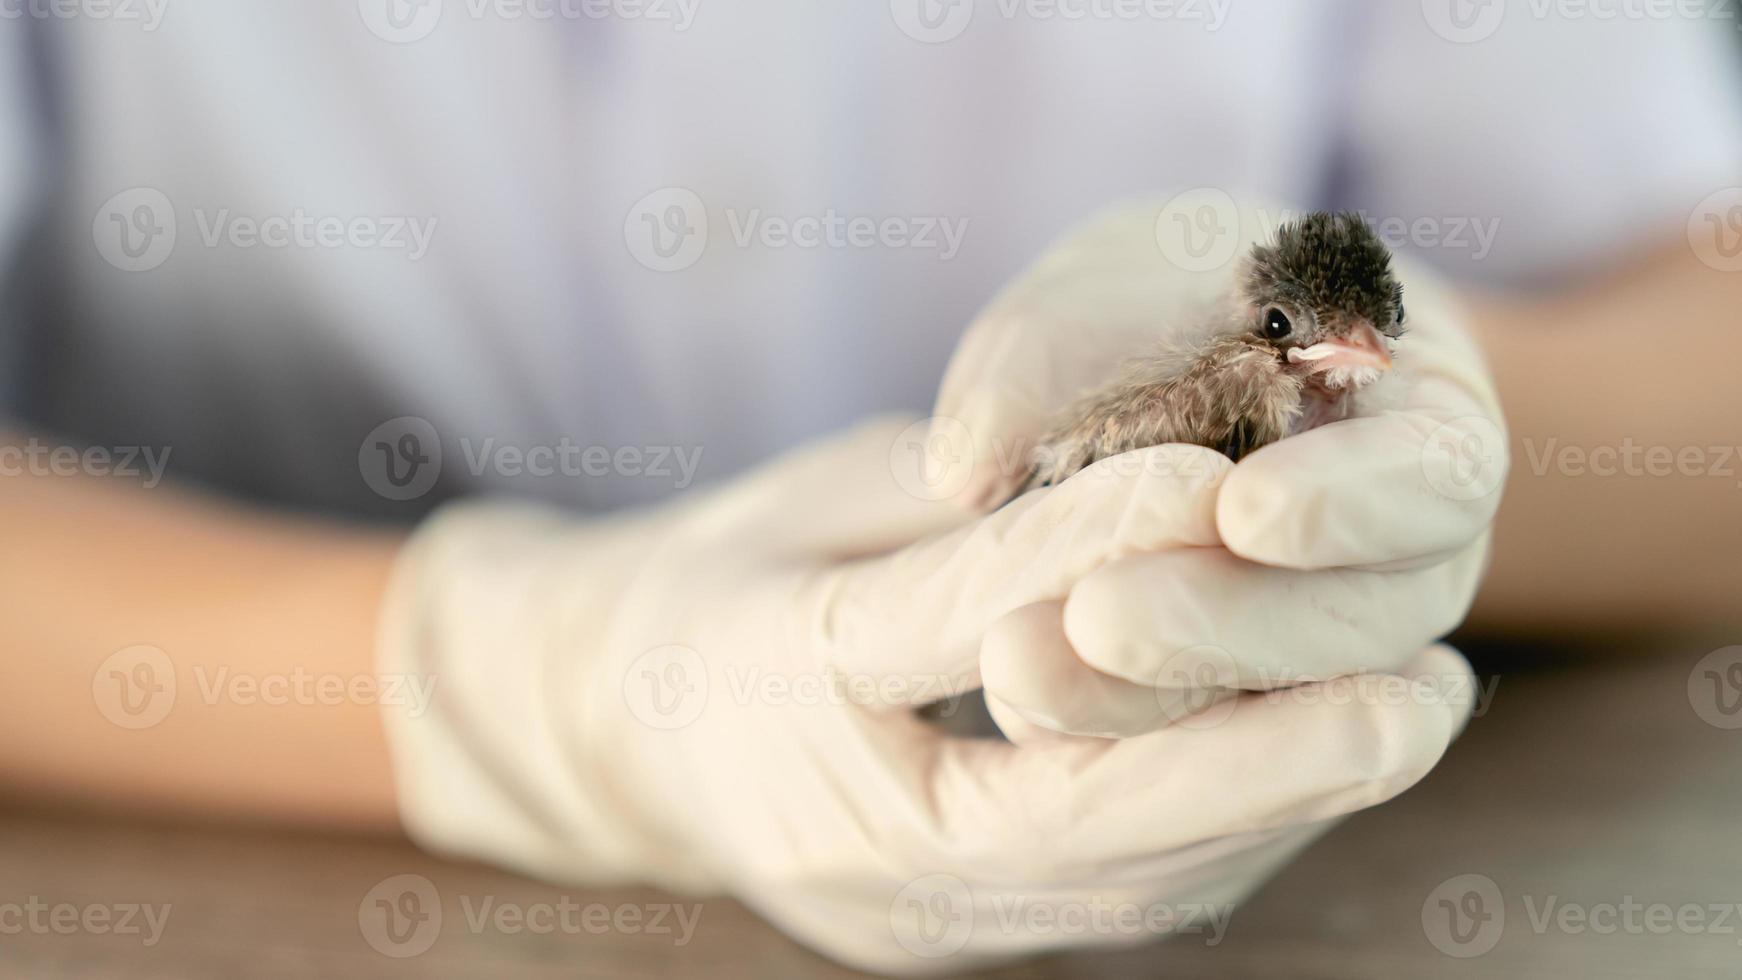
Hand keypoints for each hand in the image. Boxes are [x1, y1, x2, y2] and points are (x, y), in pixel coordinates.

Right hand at [379, 417, 1475, 973]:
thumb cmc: (715, 585)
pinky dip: (1226, 835)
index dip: (1094, 557)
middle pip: (1079, 825)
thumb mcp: (811, 505)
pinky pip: (1115, 901)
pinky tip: (1317, 766)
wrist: (617, 729)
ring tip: (1410, 724)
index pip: (953, 631)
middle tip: (1423, 695)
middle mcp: (853, 849)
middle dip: (1263, 763)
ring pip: (1122, 889)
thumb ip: (962, 510)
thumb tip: (1154, 487)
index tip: (1231, 488)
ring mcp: (909, 918)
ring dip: (1276, 809)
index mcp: (778, 701)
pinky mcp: (958, 932)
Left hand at [929, 194, 1506, 742]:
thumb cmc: (1166, 300)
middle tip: (1103, 618)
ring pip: (1276, 703)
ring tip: (1022, 668)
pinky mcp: (1233, 703)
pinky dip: (1110, 726)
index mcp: (1422, 428)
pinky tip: (1013, 712)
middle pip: (1358, 619)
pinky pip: (1199, 735)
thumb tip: (962, 467)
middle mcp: (1400, 560)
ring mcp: (1322, 642)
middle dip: (1228, 624)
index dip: (1352, 501)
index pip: (1437, 478)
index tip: (1246, 508)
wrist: (1176, 361)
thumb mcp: (1114, 285)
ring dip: (1152, 693)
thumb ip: (1049, 356)